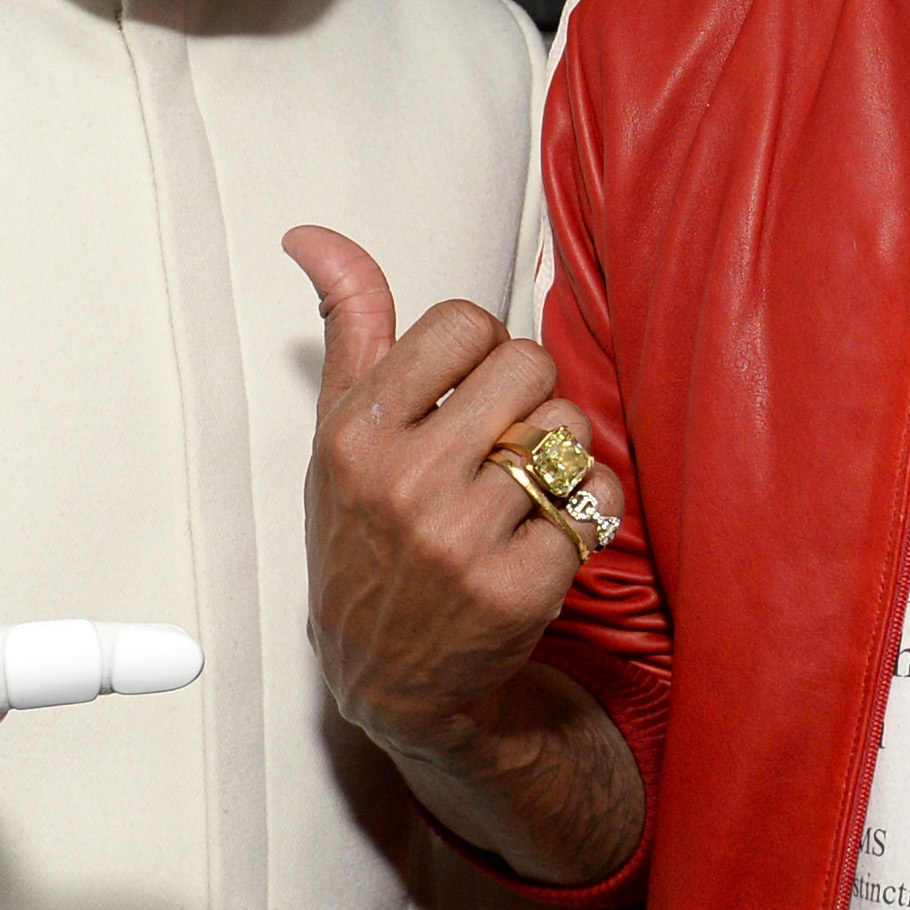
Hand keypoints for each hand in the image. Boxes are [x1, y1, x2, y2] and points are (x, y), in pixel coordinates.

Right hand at [290, 227, 610, 770]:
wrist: (388, 675)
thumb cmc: (365, 537)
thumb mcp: (339, 435)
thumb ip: (349, 328)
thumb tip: (311, 234)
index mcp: (358, 434)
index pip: (465, 322)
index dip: (480, 349)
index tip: (463, 390)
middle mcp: (407, 482)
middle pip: (529, 364)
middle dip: (528, 394)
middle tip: (501, 440)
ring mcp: (465, 538)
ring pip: (569, 429)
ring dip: (560, 453)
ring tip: (520, 489)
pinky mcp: (523, 586)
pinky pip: (597, 498)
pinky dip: (586, 512)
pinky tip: (541, 536)